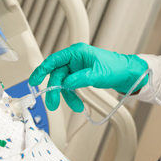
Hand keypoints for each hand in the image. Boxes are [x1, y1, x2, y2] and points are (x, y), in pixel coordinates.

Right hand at [28, 42, 148, 111]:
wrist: (127, 74)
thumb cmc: (116, 67)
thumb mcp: (98, 74)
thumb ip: (80, 78)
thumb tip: (66, 84)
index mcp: (77, 53)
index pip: (54, 60)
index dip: (42, 70)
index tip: (33, 81)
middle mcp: (75, 59)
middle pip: (58, 75)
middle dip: (55, 90)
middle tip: (53, 104)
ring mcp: (77, 68)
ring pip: (64, 83)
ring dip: (67, 96)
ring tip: (75, 107)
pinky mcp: (81, 76)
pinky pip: (71, 87)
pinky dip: (73, 96)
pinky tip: (78, 104)